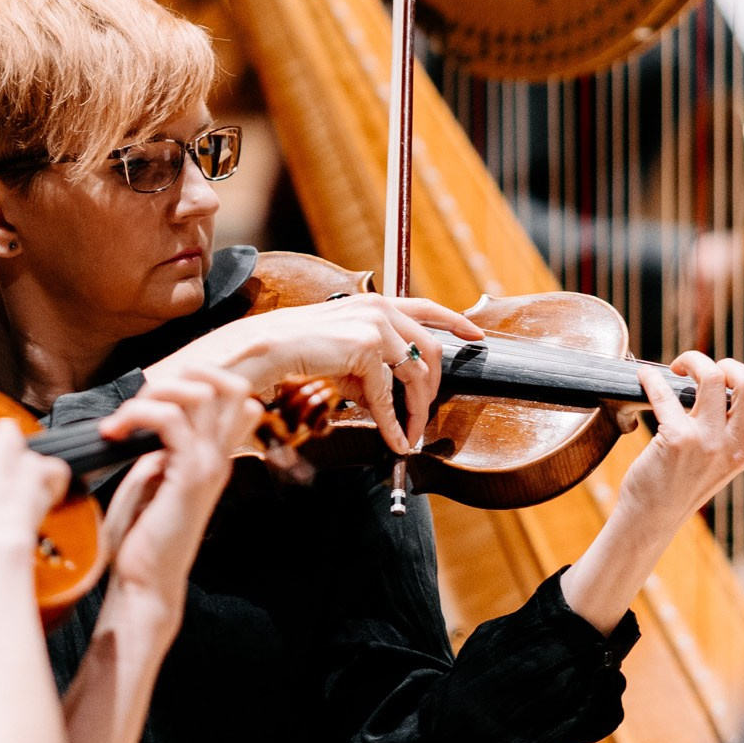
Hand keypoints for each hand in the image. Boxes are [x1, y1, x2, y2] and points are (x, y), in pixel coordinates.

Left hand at [95, 364, 254, 611]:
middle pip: (231, 383)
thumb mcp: (152, 477)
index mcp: (212, 454)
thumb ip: (160, 445)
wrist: (143, 581)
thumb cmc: (140, 535)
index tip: (154, 400)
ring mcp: (208, 465)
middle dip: (182, 375)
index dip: (198, 380)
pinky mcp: (189, 477)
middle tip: (143, 402)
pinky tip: (113, 433)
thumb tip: (150, 416)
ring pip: (202, 392)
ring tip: (122, 420)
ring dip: (154, 393)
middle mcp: (219, 455)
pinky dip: (137, 414)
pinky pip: (171, 420)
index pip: (236, 396)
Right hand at [176, 294, 480, 455]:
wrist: (266, 348)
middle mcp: (381, 308)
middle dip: (434, 389)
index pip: (429, 308)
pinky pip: (389, 396)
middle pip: (431, 351)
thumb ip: (374, 360)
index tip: (477, 337)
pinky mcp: (367, 348)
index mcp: (377, 302)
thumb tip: (394, 394)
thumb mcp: (344, 347)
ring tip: (411, 433)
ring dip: (417, 411)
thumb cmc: (299, 348)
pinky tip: (397, 440)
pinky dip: (395, 424)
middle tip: (426, 414)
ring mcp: (376, 326)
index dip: (457, 322)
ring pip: (417, 376)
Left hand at [615, 353, 743, 528]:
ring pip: (713, 377)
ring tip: (679, 368)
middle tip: (707, 371)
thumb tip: (736, 384)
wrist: (654, 516)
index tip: (735, 381)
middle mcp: (736, 445)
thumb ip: (736, 429)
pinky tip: (645, 378)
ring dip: (692, 360)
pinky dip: (651, 378)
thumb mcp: (726, 459)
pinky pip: (666, 392)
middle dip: (728, 364)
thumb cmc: (685, 482)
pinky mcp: (677, 439)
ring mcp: (708, 442)